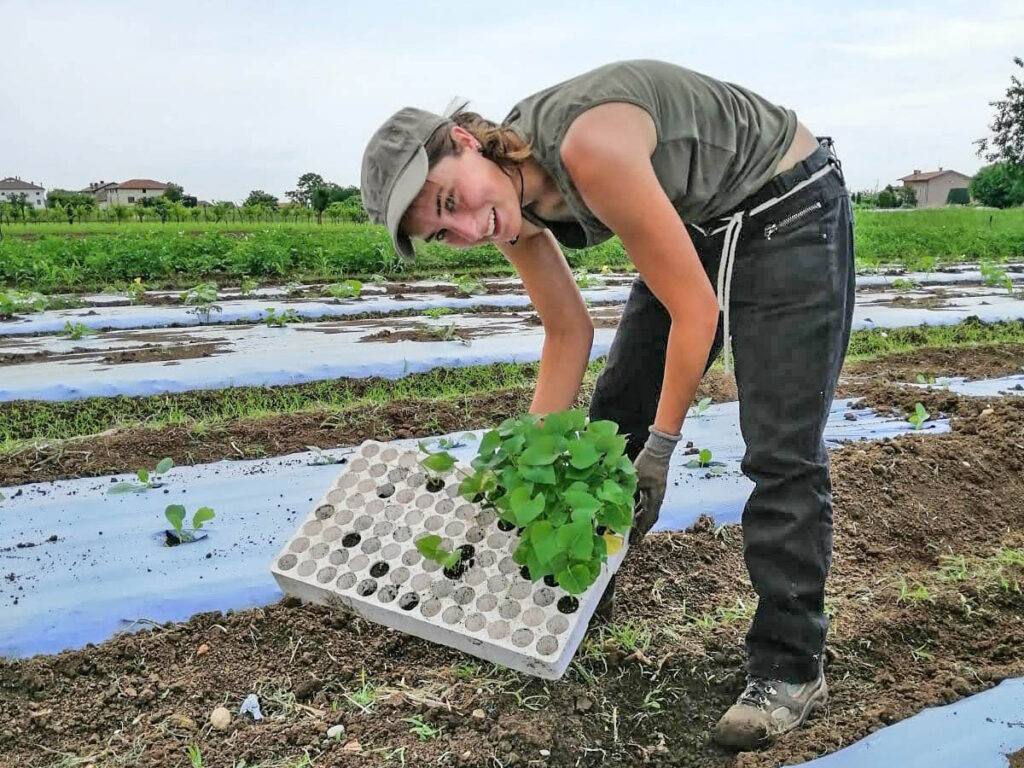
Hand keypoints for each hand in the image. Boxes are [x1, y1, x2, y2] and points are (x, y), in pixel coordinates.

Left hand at [630, 427, 680, 543]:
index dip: (641, 530)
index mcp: (655, 498)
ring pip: (646, 511)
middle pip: (649, 517)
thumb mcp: (635, 478)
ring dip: (638, 519)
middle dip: (640, 528)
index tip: (634, 539)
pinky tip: (629, 512)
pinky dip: (637, 509)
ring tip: (628, 528)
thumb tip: (615, 502)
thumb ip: (627, 490)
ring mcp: (655, 493)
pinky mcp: (651, 488)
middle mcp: (657, 498)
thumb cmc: (647, 463)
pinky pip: (644, 503)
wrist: (658, 450)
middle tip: (630, 538)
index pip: (648, 518)